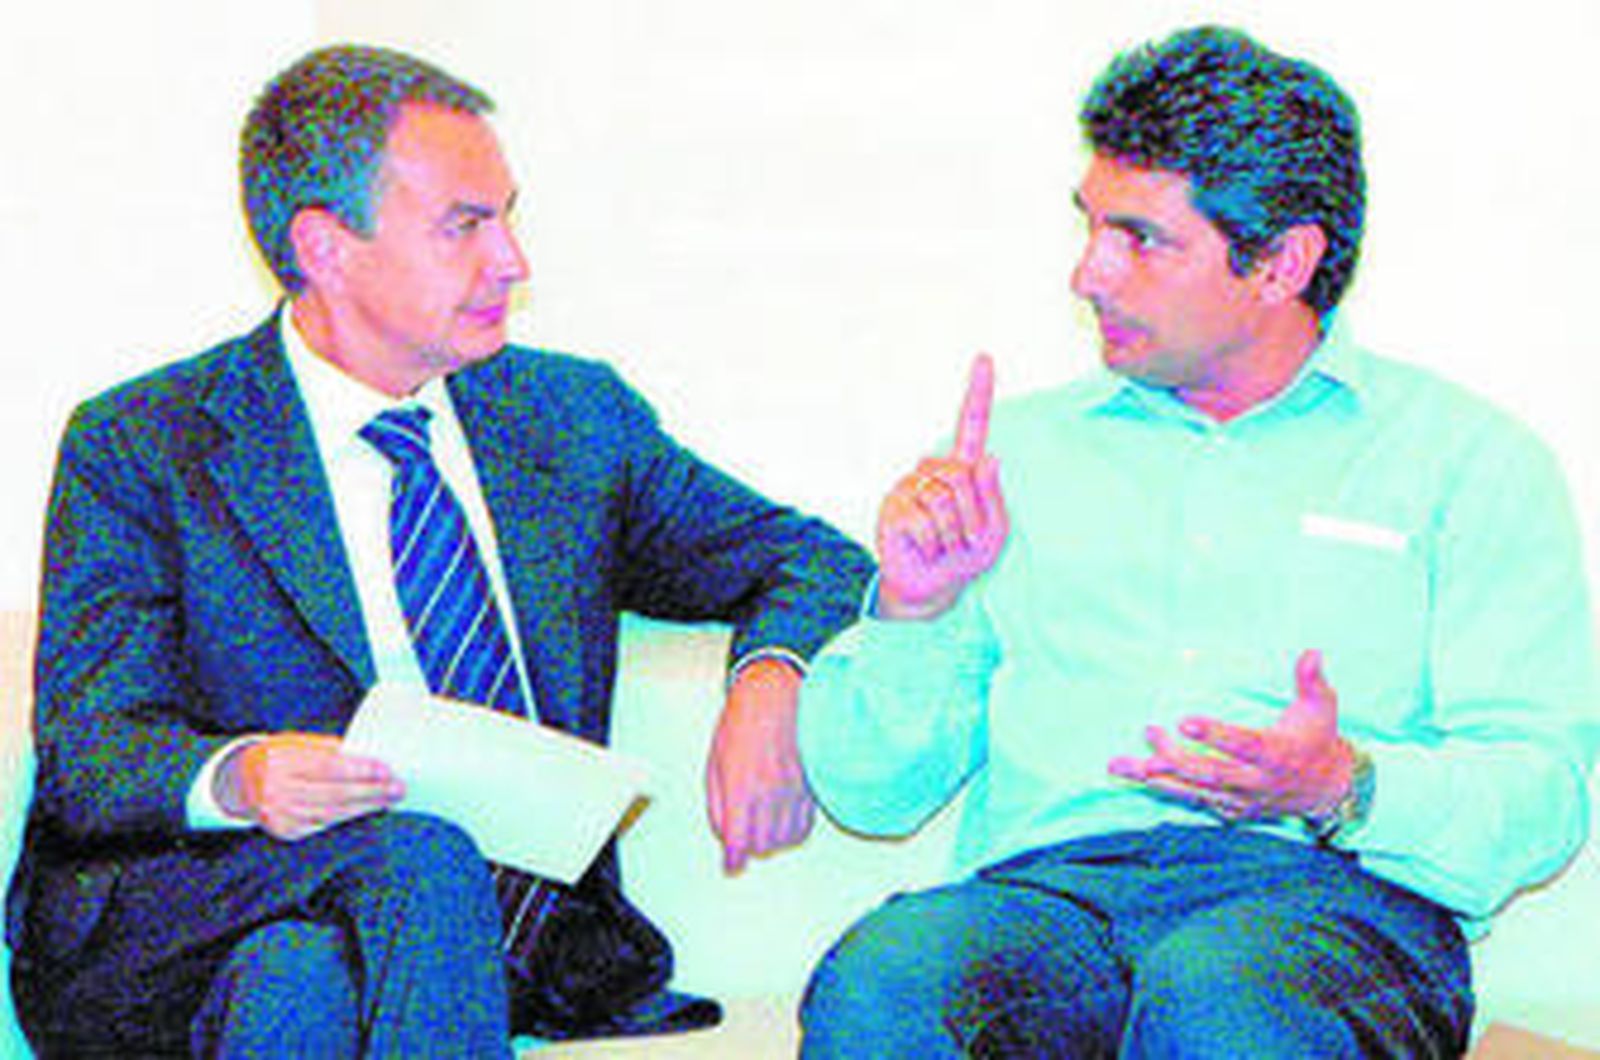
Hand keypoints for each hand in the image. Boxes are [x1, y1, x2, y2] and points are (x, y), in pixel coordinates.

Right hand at [214, 733, 404, 840]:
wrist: (239, 782)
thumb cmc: (277, 756)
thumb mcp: (296, 743)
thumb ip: (329, 750)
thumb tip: (369, 755)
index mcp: (281, 762)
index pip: (328, 767)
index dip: (359, 770)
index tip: (385, 769)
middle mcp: (278, 791)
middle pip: (334, 794)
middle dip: (371, 792)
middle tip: (398, 787)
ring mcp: (281, 815)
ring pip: (333, 813)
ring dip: (365, 807)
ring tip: (389, 799)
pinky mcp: (286, 831)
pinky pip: (324, 824)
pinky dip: (348, 816)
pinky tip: (366, 809)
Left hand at [706, 657, 812, 872]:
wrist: (777, 692)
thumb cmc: (743, 721)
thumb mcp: (714, 760)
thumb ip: (717, 802)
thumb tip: (724, 832)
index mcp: (741, 786)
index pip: (738, 841)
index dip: (733, 859)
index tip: (731, 865)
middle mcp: (770, 792)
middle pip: (763, 846)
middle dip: (750, 848)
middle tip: (744, 839)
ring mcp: (794, 790)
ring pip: (787, 839)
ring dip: (773, 841)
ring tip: (763, 828)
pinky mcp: (812, 785)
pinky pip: (805, 824)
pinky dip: (793, 830)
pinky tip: (783, 820)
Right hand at [876, 353, 1007, 619]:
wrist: (931, 589)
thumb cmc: (965, 557)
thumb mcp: (994, 532)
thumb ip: (993, 496)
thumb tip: (988, 458)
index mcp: (962, 470)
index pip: (971, 425)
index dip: (979, 392)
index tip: (985, 358)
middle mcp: (933, 471)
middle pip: (962, 476)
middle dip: (973, 516)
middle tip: (966, 540)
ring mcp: (910, 487)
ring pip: (943, 499)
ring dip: (954, 533)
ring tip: (945, 547)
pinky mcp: (893, 508)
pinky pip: (924, 521)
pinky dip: (935, 544)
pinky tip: (927, 550)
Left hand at [1107, 650, 1355, 822]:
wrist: (1327, 790)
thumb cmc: (1319, 738)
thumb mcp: (1322, 708)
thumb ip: (1312, 681)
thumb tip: (1311, 652)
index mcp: (1276, 755)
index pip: (1244, 746)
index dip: (1215, 735)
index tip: (1184, 720)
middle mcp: (1255, 783)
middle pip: (1210, 773)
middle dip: (1174, 757)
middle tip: (1148, 733)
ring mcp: (1240, 800)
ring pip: (1193, 791)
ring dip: (1156, 777)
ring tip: (1120, 765)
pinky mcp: (1229, 809)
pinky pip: (1192, 800)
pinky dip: (1165, 789)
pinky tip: (1137, 776)